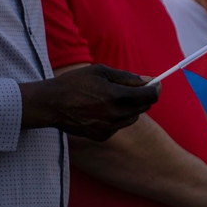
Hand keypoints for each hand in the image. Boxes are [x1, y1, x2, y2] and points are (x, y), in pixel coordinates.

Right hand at [22, 64, 158, 139]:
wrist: (51, 104)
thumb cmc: (74, 83)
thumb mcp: (100, 71)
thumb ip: (126, 76)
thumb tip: (148, 79)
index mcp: (115, 95)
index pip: (149, 95)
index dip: (155, 88)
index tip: (155, 84)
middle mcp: (115, 114)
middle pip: (144, 107)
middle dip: (142, 96)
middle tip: (133, 89)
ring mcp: (109, 127)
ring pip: (132, 117)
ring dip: (129, 108)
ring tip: (111, 99)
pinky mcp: (103, 135)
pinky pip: (119, 125)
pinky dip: (116, 117)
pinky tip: (100, 110)